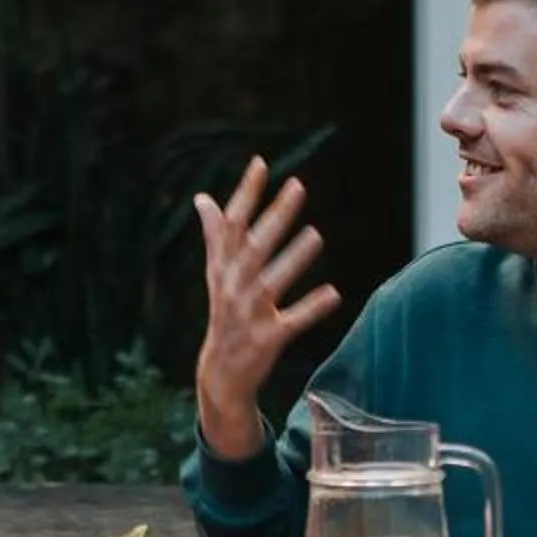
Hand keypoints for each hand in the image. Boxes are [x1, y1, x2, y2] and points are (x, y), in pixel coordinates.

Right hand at [194, 155, 340, 457]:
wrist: (220, 373)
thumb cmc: (224, 313)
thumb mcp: (216, 274)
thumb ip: (215, 235)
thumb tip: (202, 198)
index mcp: (222, 268)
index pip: (232, 224)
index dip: (246, 193)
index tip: (261, 163)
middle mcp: (233, 287)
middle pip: (254, 247)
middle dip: (275, 216)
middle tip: (299, 186)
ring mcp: (249, 314)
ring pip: (272, 282)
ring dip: (293, 259)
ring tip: (316, 235)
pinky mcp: (268, 339)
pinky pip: (292, 322)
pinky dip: (311, 308)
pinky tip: (334, 293)